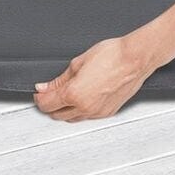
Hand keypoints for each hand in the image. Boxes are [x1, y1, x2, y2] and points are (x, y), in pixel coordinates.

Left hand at [35, 34, 156, 120]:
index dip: (39, 98)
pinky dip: (80, 111)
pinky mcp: (108, 112)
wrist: (135, 59)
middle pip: (57, 115)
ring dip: (65, 110)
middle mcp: (85, 108)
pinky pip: (88, 117)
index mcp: (74, 94)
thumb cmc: (112, 56)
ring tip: (65, 95)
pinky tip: (81, 99)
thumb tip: (45, 87)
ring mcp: (97, 112)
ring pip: (72, 119)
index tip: (40, 92)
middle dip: (50, 105)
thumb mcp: (78, 63)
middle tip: (50, 93)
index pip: (47, 104)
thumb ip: (59, 79)